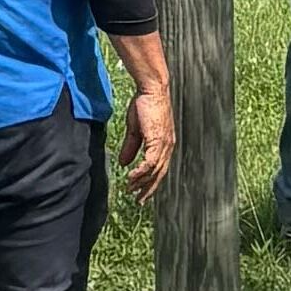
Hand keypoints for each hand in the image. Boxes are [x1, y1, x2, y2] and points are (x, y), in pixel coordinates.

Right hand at [114, 40, 176, 206]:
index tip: (140, 193)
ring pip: (154, 171)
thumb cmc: (144, 106)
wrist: (151, 90)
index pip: (159, 169)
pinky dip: (141, 172)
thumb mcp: (136, 130)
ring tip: (131, 190)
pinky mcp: (157, 140)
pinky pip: (150, 162)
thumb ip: (131, 147)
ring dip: (142, 182)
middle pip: (159, 174)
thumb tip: (123, 163)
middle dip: (148, 189)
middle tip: (138, 201)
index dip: (150, 182)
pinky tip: (132, 177)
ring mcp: (164, 144)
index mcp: (164, 144)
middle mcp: (168, 146)